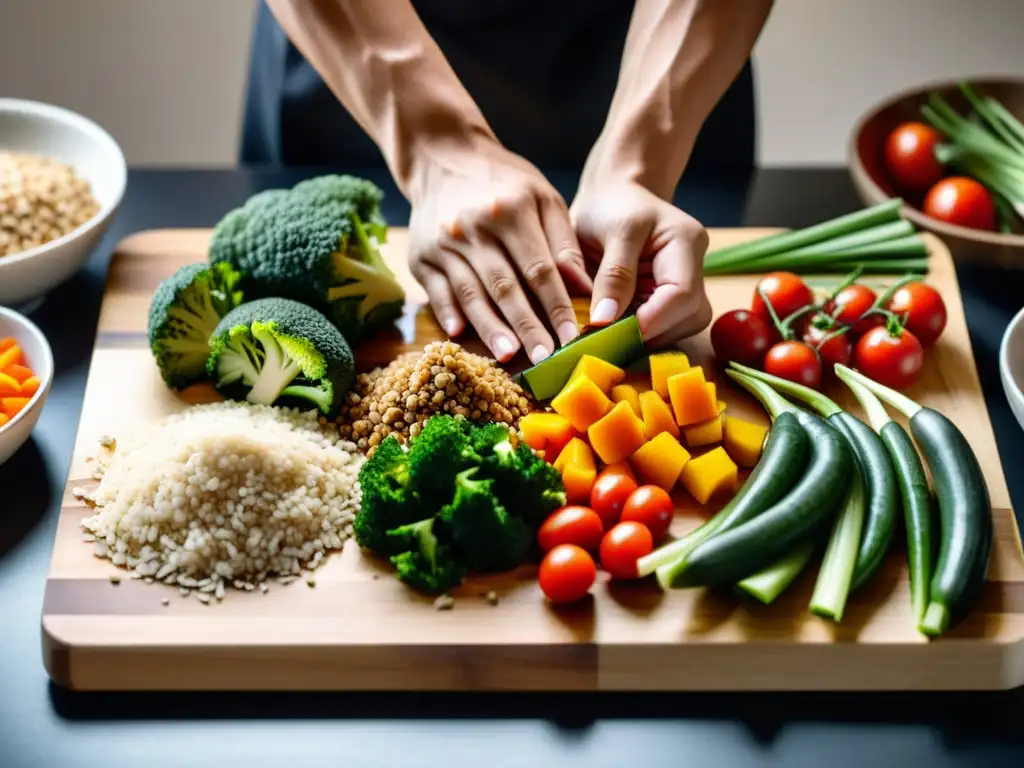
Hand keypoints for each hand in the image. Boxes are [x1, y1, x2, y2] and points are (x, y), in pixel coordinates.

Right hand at [407, 138, 592, 363]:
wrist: (442, 157)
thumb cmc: (504, 182)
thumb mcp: (543, 197)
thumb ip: (563, 242)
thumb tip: (584, 289)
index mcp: (511, 211)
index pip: (539, 269)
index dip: (556, 306)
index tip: (572, 336)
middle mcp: (474, 228)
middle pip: (505, 287)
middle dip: (527, 327)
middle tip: (544, 359)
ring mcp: (443, 243)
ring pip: (471, 293)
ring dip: (490, 328)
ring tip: (509, 356)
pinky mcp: (421, 257)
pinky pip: (437, 292)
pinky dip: (448, 314)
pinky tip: (461, 335)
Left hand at [570, 181, 711, 347]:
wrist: (613, 198)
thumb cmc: (611, 206)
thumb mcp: (611, 233)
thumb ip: (612, 275)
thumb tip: (604, 322)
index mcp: (686, 241)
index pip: (682, 294)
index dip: (650, 321)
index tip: (612, 333)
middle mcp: (696, 267)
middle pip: (688, 317)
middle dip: (649, 332)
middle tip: (608, 338)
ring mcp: (689, 285)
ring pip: (682, 328)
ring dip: (648, 336)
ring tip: (612, 331)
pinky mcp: (674, 299)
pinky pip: (669, 328)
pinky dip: (644, 334)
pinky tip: (620, 326)